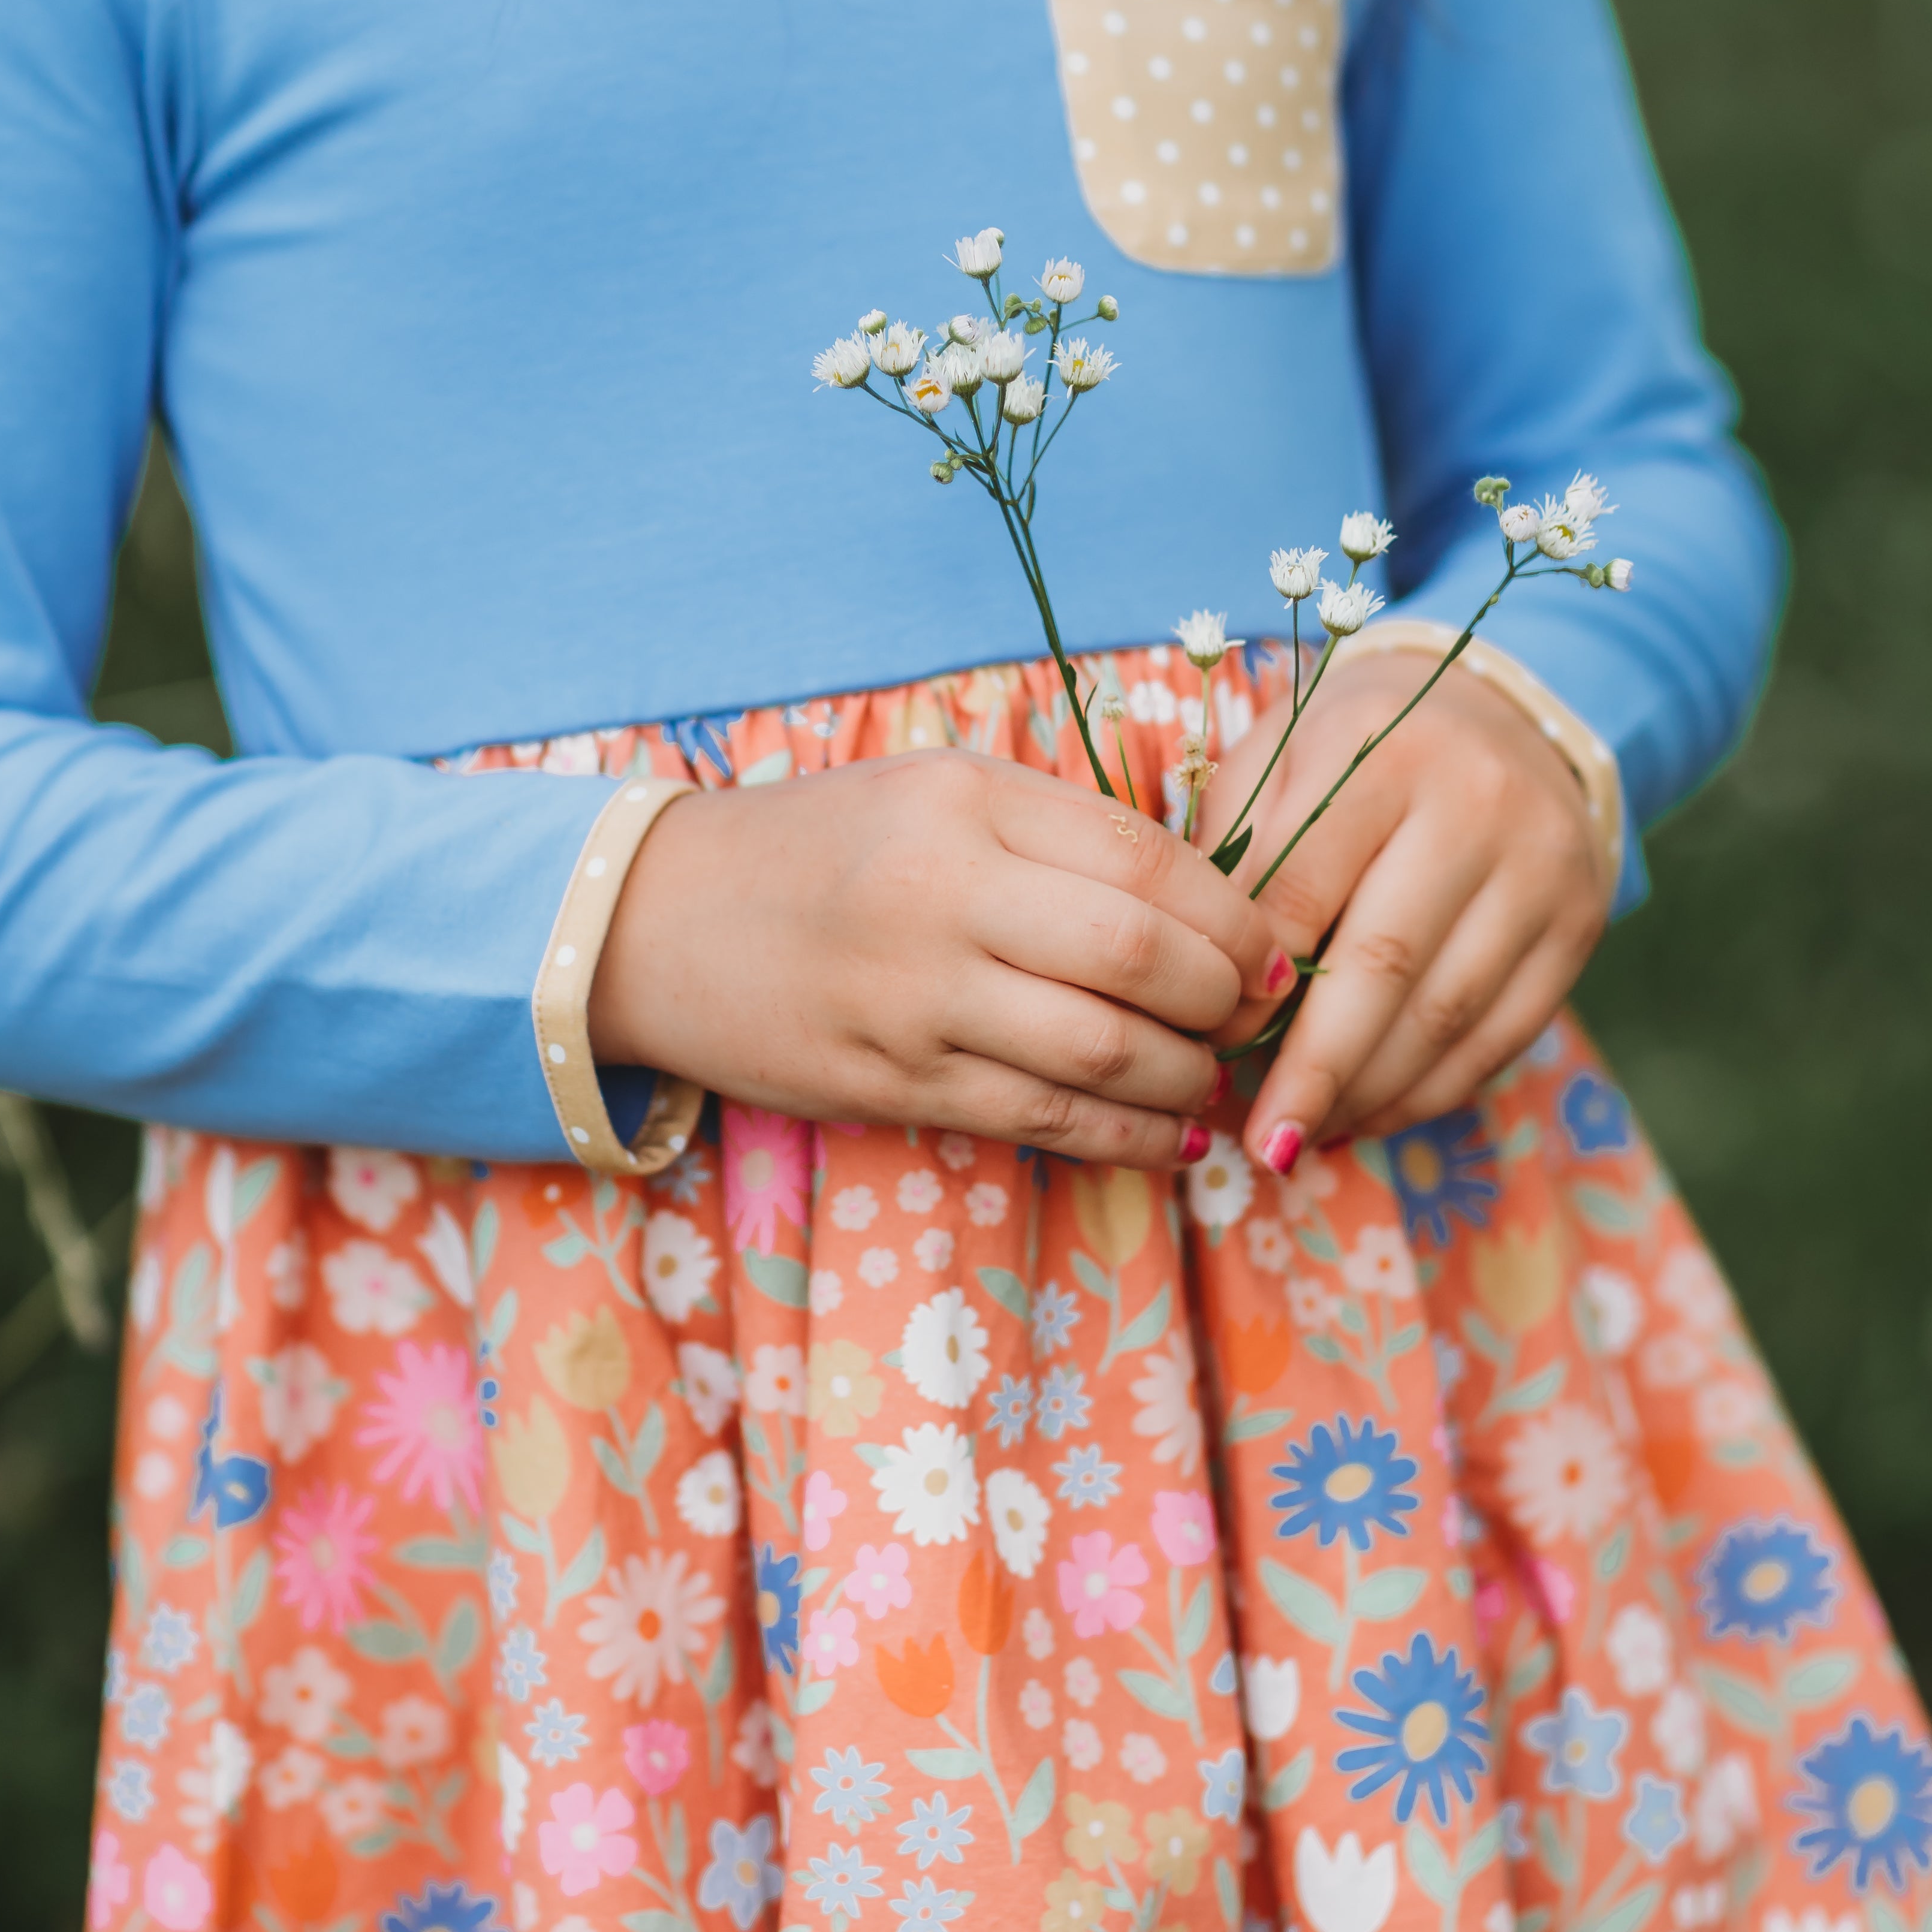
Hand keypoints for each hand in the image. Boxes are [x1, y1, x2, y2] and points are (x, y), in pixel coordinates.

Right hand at [589, 748, 1290, 1169]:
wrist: (661, 920)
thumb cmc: (824, 846)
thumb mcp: (939, 793)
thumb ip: (1060, 831)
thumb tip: (1209, 904)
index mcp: (963, 802)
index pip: (1144, 860)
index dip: (1233, 916)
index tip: (1270, 949)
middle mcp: (942, 895)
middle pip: (1136, 958)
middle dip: (1223, 999)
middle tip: (1252, 1015)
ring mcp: (914, 999)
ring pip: (1101, 1052)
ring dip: (1187, 1078)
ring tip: (1210, 1076)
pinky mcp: (894, 1083)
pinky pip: (1045, 1121)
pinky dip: (1130, 1138)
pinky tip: (1172, 1138)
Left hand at [1209, 649, 1611, 1170]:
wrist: (1502, 714)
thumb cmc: (1357, 748)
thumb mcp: (1281, 759)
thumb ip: (1236, 849)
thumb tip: (1198, 978)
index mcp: (1381, 750)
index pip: (1302, 888)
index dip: (1250, 982)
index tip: (1207, 1043)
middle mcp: (1475, 804)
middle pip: (1384, 964)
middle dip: (1314, 1068)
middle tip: (1259, 1140)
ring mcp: (1540, 868)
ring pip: (1447, 1015)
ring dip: (1367, 1093)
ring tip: (1302, 1133)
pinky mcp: (1580, 925)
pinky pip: (1501, 1037)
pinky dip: (1428, 1092)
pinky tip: (1369, 1115)